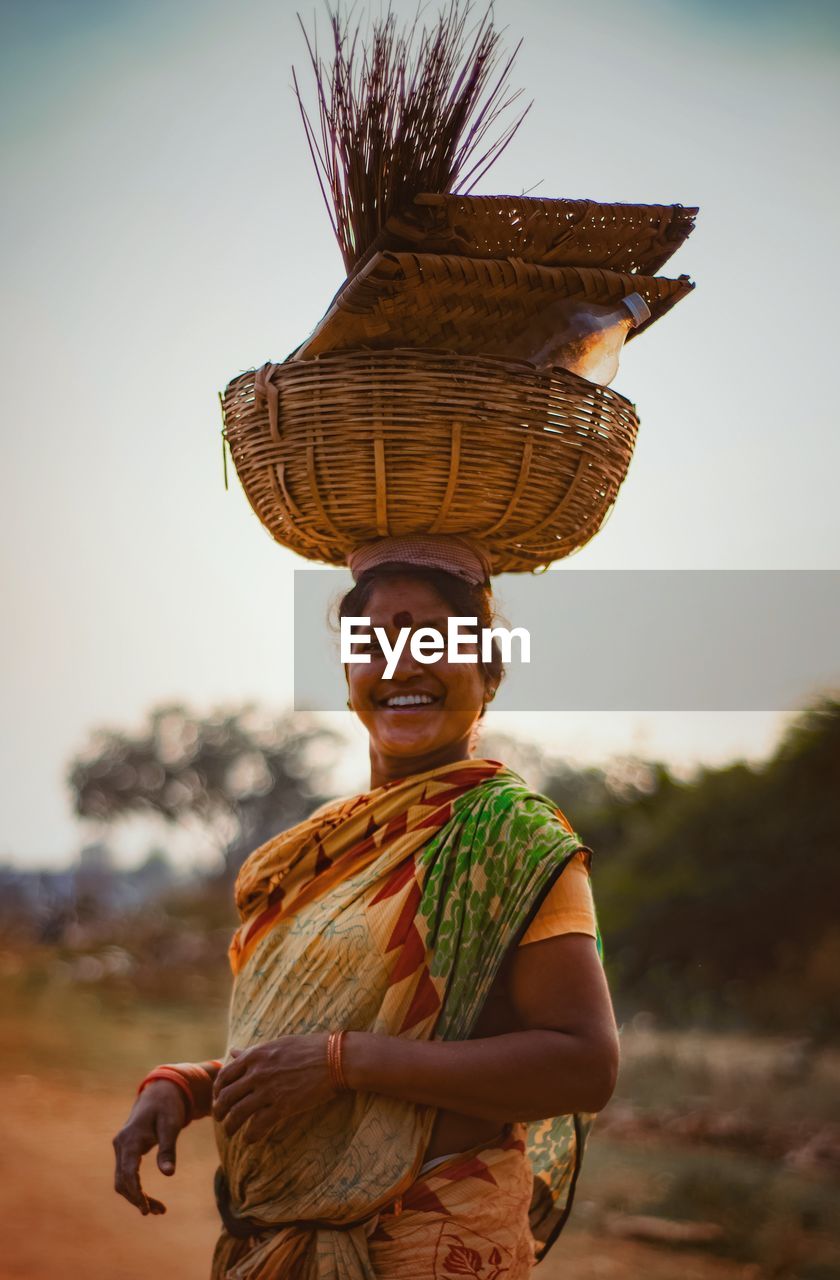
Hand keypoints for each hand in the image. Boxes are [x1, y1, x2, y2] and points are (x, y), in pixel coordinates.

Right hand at [112, 1080, 187, 1214]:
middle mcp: (121, 1144)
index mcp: (130, 1138)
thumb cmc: (168, 1107)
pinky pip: (126, 1174)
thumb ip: (168, 1149)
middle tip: (159, 1212)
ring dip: (136, 1196)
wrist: (160, 1092)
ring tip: (159, 1210)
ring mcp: (121, 1147)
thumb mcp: (172, 1125)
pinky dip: (136, 1188)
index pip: (128, 1172)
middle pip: (122, 1181)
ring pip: (122, 1180)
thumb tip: (168, 1174)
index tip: (147, 1209)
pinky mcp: (125, 1150)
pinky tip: (149, 1198)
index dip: (136, 1193)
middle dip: (137, 1199)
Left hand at [213, 1035, 335, 1142]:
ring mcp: (269, 1090)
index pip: (224, 1076)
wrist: (334, 1059)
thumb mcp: (277, 1045)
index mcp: (255, 1055)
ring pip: (237, 1114)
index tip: (218, 1099)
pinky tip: (250, 1139)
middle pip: (226, 1097)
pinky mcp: (282, 1107)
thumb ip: (252, 1052)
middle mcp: (257, 1073)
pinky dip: (250, 1136)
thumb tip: (233, 1052)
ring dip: (230, 1127)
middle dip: (219, 1111)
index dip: (217, 1091)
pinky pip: (257, 1126)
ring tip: (231, 1132)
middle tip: (221, 1118)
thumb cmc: (308, 1048)